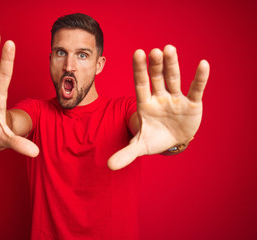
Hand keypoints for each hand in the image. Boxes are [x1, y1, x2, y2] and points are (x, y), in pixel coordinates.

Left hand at [108, 45, 208, 169]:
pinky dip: (199, 79)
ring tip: (170, 49)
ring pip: (173, 79)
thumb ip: (126, 154)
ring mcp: (175, 99)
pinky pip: (195, 89)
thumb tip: (108, 166)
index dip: (139, 70)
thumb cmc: (154, 138)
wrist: (172, 141)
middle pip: (156, 78)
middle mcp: (160, 97)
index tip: (137, 53)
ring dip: (173, 65)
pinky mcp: (192, 104)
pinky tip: (203, 65)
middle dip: (155, 66)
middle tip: (155, 51)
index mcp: (145, 104)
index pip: (140, 84)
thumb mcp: (140, 146)